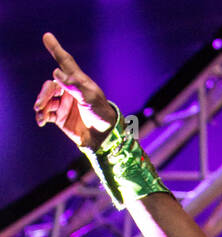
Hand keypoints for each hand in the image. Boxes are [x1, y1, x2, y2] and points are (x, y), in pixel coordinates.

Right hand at [34, 32, 116, 149]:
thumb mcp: (91, 97)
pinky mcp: (59, 117)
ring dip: (41, 105)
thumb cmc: (100, 113)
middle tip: (39, 104)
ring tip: (41, 113)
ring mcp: (62, 103)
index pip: (65, 62)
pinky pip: (46, 114)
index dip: (56, 49)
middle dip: (43, 94)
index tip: (47, 36)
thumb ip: (74, 85)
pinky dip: (41, 116)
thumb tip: (55, 73)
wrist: (104, 137)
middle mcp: (68, 90)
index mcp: (77, 81)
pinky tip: (41, 121)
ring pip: (45, 100)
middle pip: (50, 86)